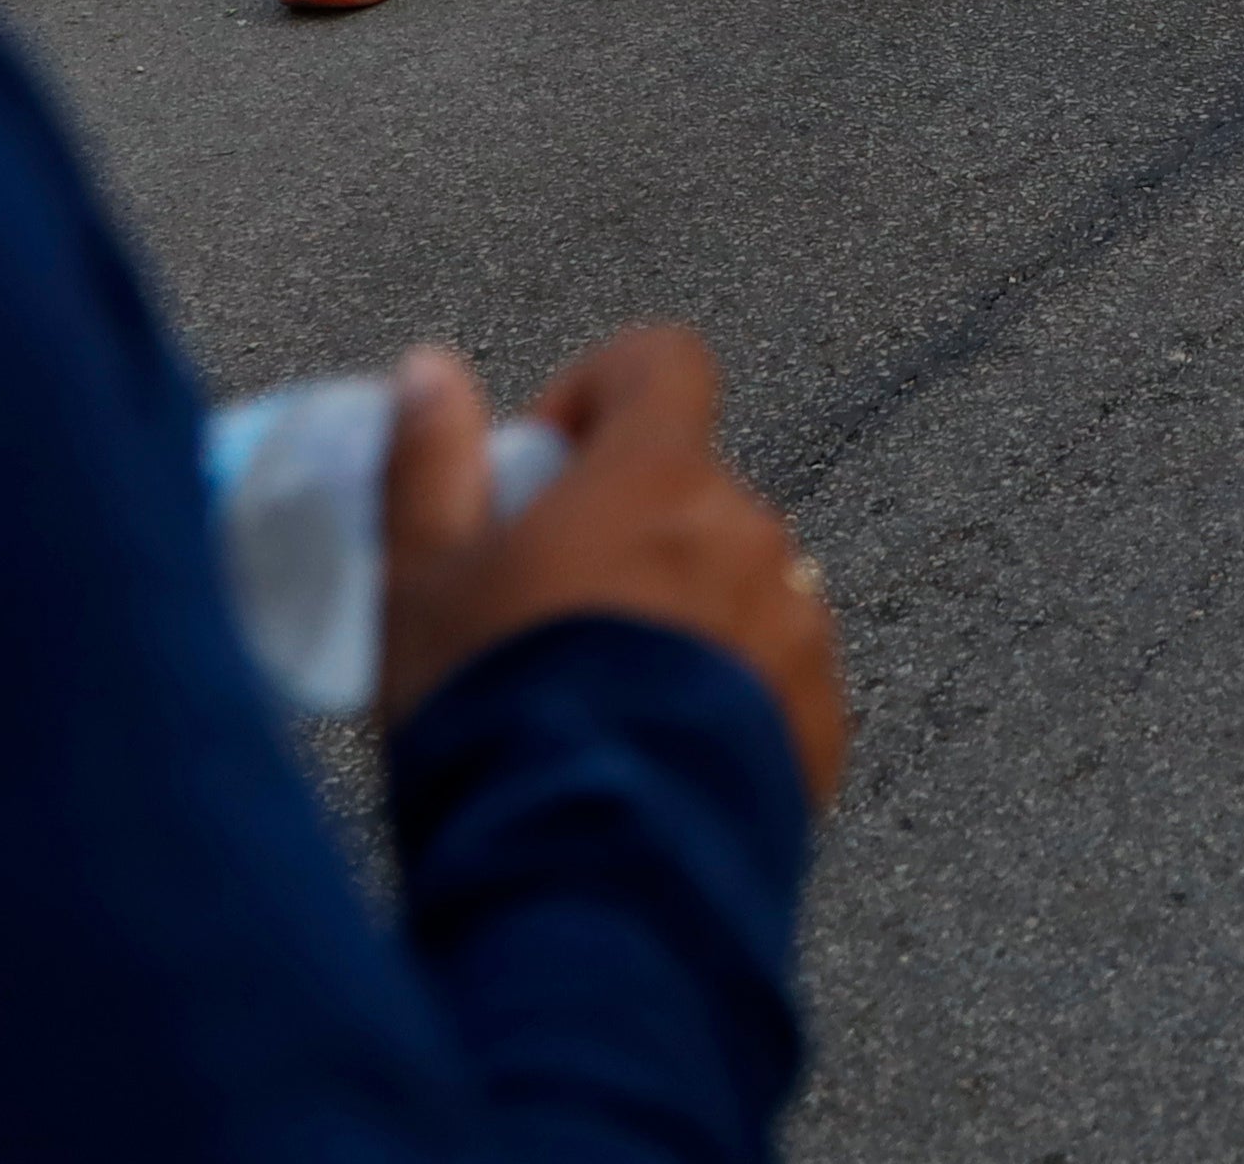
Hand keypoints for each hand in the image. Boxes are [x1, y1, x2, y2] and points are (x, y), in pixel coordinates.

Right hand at [380, 330, 845, 808]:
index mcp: (657, 479)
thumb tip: (433, 370)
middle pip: (690, 492)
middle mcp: (750, 535)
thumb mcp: (422, 585)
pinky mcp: (821, 722)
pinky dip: (723, 695)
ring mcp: (797, 630)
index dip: (598, 393)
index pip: (662, 364)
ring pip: (736, 585)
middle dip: (625, 530)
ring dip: (679, 614)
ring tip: (598, 707)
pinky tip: (650, 759)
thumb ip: (429, 462)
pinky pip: (774, 675)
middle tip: (547, 619)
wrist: (586, 881)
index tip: (543, 465)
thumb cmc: (495, 716)